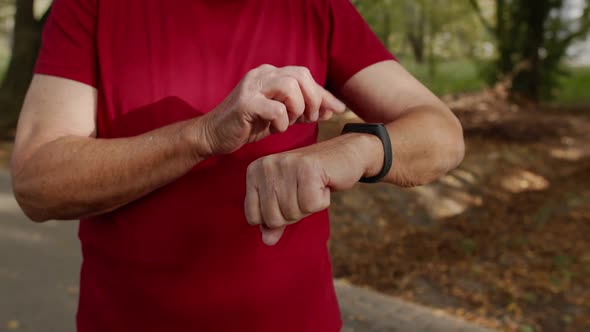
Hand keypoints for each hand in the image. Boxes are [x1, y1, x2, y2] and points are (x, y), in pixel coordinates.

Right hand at [200, 64, 345, 155]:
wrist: (213, 135)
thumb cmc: (248, 125)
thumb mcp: (281, 116)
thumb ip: (303, 110)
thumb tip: (332, 108)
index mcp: (271, 74)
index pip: (305, 76)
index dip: (324, 93)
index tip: (337, 109)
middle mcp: (262, 74)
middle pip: (301, 75)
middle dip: (313, 99)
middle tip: (310, 119)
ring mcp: (252, 87)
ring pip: (290, 87)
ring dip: (297, 108)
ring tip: (290, 122)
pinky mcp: (245, 104)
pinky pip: (276, 109)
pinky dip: (282, 122)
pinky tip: (275, 129)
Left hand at [244, 133, 379, 245]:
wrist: (344, 156)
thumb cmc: (312, 180)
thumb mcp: (288, 200)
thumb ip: (275, 221)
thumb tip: (267, 241)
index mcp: (254, 172)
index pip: (254, 217)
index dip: (276, 218)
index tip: (290, 198)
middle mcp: (266, 166)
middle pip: (273, 218)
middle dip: (294, 213)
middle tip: (304, 192)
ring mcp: (286, 165)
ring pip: (292, 212)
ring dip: (309, 206)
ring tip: (314, 186)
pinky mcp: (308, 168)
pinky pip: (311, 205)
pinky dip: (322, 201)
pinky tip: (324, 184)